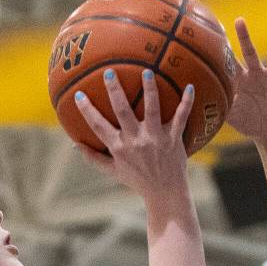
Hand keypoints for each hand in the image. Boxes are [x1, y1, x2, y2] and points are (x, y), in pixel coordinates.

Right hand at [73, 69, 193, 198]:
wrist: (165, 193)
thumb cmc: (138, 180)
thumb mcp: (113, 171)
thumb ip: (94, 157)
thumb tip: (75, 145)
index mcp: (119, 148)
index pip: (99, 126)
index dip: (87, 111)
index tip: (78, 95)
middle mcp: (136, 141)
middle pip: (123, 111)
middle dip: (115, 91)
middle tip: (109, 72)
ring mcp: (155, 138)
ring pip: (152, 109)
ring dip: (150, 90)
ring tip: (147, 72)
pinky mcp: (173, 138)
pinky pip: (181, 117)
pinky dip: (187, 102)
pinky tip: (190, 87)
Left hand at [226, 17, 266, 148]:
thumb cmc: (249, 123)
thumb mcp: (234, 117)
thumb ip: (221, 107)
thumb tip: (202, 104)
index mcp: (242, 81)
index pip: (231, 63)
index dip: (224, 52)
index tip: (215, 36)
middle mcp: (257, 74)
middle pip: (250, 52)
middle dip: (245, 37)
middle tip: (239, 20)